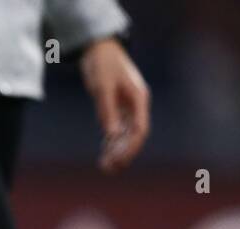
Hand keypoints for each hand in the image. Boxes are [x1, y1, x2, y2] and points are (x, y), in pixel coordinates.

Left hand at [79, 38, 149, 173]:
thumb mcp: (102, 87)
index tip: (119, 160)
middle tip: (110, 169)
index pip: (140, 129)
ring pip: (125, 134)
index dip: (131, 147)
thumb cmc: (103, 64)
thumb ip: (107, 110)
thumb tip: (112, 135)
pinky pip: (116, 129)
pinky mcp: (116, 106)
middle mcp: (135, 105)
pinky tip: (104, 155)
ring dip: (117, 151)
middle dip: (124, 153)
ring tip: (105, 167)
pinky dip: (110, 143)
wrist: (98, 48)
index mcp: (138, 99)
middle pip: (134, 135)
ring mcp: (126, 106)